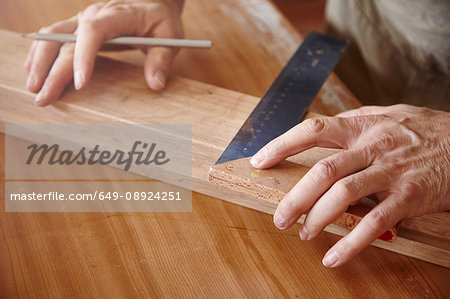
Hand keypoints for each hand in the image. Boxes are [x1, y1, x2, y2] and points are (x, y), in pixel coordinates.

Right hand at [24, 0, 183, 105]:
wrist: (151, 3)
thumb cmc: (159, 19)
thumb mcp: (169, 35)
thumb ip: (162, 59)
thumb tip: (156, 84)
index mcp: (116, 15)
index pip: (93, 32)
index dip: (84, 57)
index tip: (81, 84)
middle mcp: (93, 15)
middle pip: (66, 41)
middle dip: (53, 71)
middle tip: (44, 97)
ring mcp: (82, 20)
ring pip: (52, 37)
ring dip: (39, 62)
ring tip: (33, 88)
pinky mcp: (78, 28)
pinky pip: (53, 37)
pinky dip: (41, 54)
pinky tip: (34, 71)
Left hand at [250, 104, 449, 266]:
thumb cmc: (425, 130)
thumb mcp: (387, 115)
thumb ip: (354, 123)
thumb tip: (319, 132)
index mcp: (362, 125)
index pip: (313, 129)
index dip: (282, 144)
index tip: (260, 161)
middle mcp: (373, 146)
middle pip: (323, 170)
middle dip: (296, 197)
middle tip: (280, 217)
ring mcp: (392, 171)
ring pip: (344, 195)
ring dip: (317, 218)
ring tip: (303, 233)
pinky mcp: (411, 196)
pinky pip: (375, 223)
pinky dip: (351, 242)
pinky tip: (334, 256)